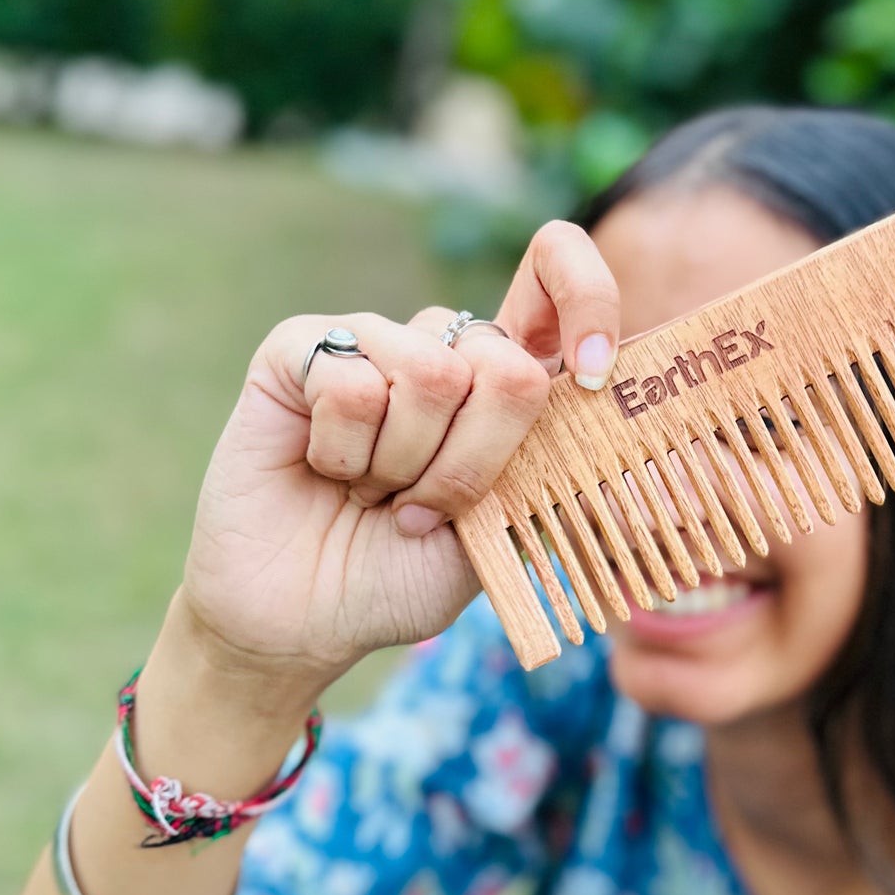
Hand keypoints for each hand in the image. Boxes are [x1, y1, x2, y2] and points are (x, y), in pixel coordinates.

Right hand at [178, 221, 619, 688]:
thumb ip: (545, 467)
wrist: (303, 620)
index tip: (595, 372)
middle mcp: (441, 347)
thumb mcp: (497, 535)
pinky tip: (323, 470)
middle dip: (472, 463)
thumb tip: (588, 393)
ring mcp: (369, 339)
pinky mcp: (299, 348)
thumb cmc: (403, 573)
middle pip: (504, 362)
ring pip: (432, 373)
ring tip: (371, 490)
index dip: (589, 298)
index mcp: (501, 380)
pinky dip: (342, 454)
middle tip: (424, 506)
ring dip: (402, 464)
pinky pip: (350, 382)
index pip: (559, 273)